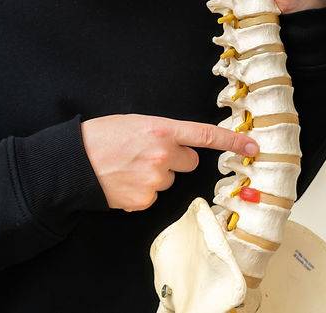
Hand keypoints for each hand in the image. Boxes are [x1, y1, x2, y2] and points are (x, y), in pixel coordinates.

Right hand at [81, 114, 258, 211]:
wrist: (71, 164)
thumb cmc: (100, 137)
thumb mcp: (134, 123)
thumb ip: (161, 133)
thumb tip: (178, 145)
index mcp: (161, 130)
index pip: (205, 135)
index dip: (232, 141)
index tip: (253, 147)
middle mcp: (163, 155)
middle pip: (189, 162)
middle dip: (175, 159)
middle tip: (146, 154)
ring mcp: (155, 181)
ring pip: (168, 180)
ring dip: (154, 176)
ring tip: (127, 168)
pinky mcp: (144, 201)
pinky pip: (153, 197)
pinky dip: (141, 192)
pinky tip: (122, 182)